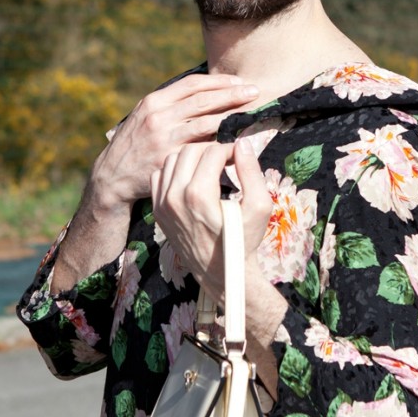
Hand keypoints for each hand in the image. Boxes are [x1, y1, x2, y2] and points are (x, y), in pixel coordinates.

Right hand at [87, 74, 258, 212]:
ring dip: (232, 117)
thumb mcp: (146, 116)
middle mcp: (158, 117)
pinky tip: (237, 142)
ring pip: (206, 123)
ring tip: (251, 113)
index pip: (192, 84)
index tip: (239, 82)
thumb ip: (172, 105)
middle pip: (203, 100)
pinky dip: (222, 144)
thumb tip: (209, 93)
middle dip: (232, 94)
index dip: (219, 81)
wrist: (113, 176)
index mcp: (154, 102)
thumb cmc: (136, 143)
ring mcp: (164, 139)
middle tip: (255, 92)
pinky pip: (202, 149)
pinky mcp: (170, 159)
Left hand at [151, 136, 272, 305]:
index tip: (238, 159)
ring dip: (191, 158)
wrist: (222, 272)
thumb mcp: (260, 206)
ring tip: (209, 168)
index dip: (229, 150)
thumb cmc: (244, 240)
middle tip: (225, 161)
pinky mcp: (157, 211)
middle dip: (210, 150)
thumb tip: (242, 144)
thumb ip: (252, 172)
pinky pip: (158, 177)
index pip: (212, 151)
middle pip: (189, 151)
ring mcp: (162, 204)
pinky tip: (190, 179)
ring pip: (171, 160)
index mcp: (199, 195)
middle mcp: (175, 197)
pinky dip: (174, 171)